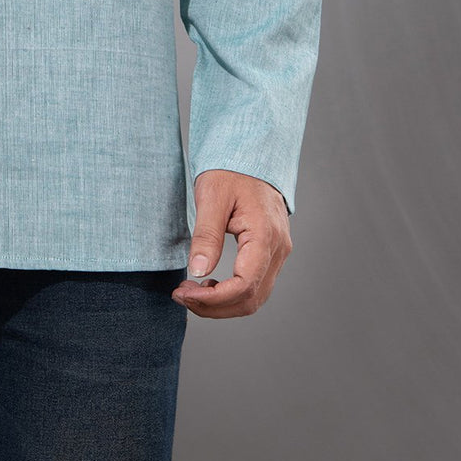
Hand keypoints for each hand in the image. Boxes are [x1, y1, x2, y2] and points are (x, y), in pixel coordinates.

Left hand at [171, 169, 291, 317]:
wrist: (251, 153)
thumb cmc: (231, 170)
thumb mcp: (212, 196)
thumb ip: (207, 235)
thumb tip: (198, 272)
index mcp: (265, 235)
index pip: (244, 286)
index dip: (213, 299)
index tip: (184, 293)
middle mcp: (278, 249)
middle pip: (251, 299)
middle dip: (214, 306)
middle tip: (182, 296)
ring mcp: (278, 252)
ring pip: (255, 297)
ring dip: (223, 303)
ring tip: (191, 293)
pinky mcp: (271, 252)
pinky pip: (256, 284)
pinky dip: (232, 293)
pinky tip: (209, 284)